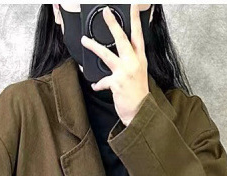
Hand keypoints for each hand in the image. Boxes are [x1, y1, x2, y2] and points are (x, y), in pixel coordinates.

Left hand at [81, 5, 149, 126]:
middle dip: (113, 24)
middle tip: (106, 12)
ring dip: (94, 46)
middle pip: (122, 39)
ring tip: (85, 40)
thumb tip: (120, 54)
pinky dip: (98, 83)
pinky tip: (95, 85)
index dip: (136, 19)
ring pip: (106, 55)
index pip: (138, 35)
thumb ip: (131, 62)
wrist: (141, 113)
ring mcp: (125, 72)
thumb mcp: (139, 74)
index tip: (134, 6)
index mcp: (140, 59)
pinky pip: (102, 81)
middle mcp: (133, 63)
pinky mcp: (116, 83)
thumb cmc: (139, 95)